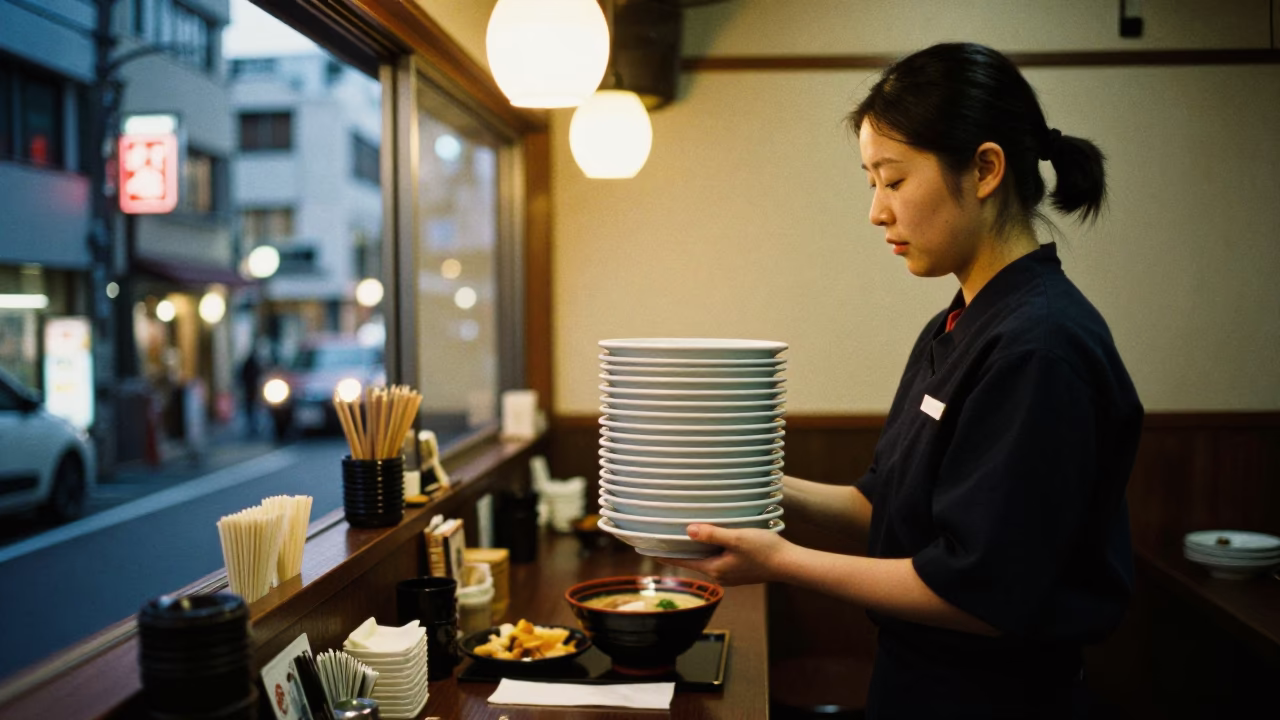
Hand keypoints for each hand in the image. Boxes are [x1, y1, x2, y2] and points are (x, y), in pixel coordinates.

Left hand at [658, 523, 791, 585]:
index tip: (647, 550)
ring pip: (706, 559)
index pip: (682, 562)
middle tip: (664, 537)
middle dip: (679, 550)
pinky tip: (712, 537)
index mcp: (715, 569)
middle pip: (693, 560)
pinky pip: (718, 558)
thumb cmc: (764, 550)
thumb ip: (712, 534)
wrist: (789, 564)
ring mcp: (730, 574)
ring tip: (684, 534)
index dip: (664, 556)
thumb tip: (688, 530)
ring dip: (696, 548)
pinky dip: (710, 548)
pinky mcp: (740, 569)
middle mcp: (720, 575)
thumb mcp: (736, 539)